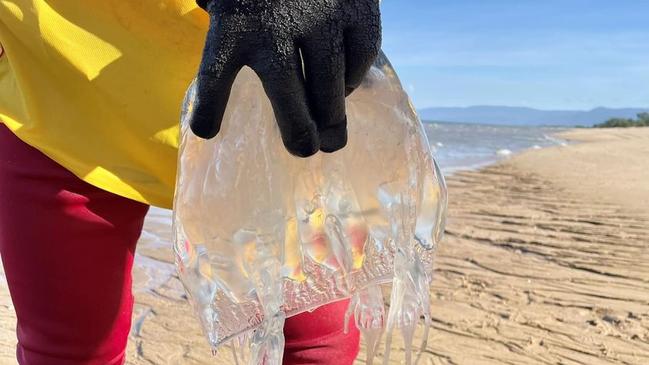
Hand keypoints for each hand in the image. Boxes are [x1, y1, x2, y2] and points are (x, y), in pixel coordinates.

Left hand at [191, 0, 380, 156]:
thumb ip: (225, 12)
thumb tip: (224, 40)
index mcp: (234, 21)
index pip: (215, 75)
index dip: (211, 108)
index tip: (209, 131)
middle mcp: (276, 26)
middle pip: (287, 99)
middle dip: (296, 132)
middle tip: (304, 150)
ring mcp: (320, 18)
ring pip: (329, 86)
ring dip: (332, 118)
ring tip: (333, 140)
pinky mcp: (356, 8)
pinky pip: (360, 56)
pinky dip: (354, 77)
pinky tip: (347, 88)